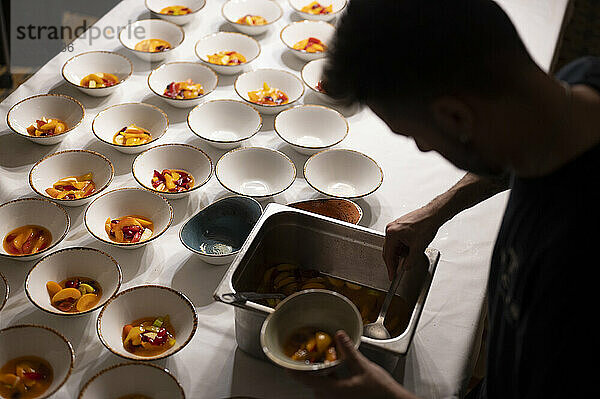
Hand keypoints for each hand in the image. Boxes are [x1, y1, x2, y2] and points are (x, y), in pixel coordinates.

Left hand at [290, 331, 419, 398]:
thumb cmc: (381, 392)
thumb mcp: (364, 367)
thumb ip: (350, 351)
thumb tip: (339, 336)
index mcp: (333, 390)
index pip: (305, 380)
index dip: (292, 370)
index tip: (283, 363)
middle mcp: (332, 398)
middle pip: (311, 383)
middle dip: (306, 369)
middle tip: (301, 356)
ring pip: (321, 386)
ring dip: (319, 373)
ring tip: (318, 360)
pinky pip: (329, 388)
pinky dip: (328, 378)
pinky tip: (335, 369)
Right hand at [383, 205, 442, 279]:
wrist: (433, 214)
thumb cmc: (426, 224)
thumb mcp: (418, 247)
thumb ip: (411, 261)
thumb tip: (406, 267)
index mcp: (392, 233)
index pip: (388, 255)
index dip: (390, 267)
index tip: (392, 274)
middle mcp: (391, 228)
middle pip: (389, 250)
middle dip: (395, 260)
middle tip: (398, 270)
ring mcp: (395, 226)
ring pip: (394, 245)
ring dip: (400, 252)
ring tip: (411, 255)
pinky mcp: (400, 225)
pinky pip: (398, 240)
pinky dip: (403, 246)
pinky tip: (411, 248)